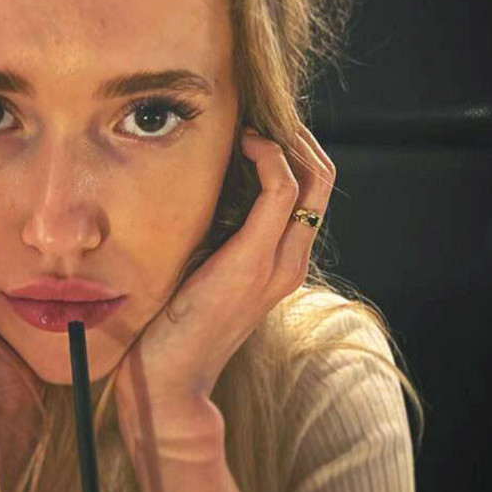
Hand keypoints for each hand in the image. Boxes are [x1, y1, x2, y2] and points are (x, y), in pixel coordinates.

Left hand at [114, 121, 334, 473]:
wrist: (169, 381)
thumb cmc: (172, 325)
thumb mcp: (199, 266)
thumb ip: (212, 231)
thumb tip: (200, 182)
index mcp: (279, 260)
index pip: (311, 187)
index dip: (292, 146)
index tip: (254, 122)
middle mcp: (290, 259)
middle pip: (322, 176)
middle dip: (296, 134)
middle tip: (257, 110)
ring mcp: (277, 263)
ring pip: (313, 178)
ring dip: (286, 138)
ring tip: (252, 120)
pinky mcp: (252, 262)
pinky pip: (281, 192)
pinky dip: (269, 158)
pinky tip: (244, 144)